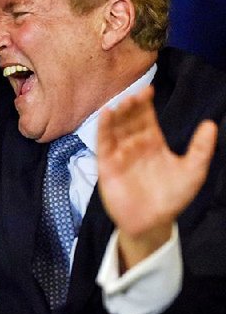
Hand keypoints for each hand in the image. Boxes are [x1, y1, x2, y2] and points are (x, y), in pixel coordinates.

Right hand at [98, 86, 216, 269]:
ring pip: (115, 128)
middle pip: (130, 119)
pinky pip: (103, 143)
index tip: (149, 90)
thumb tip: (210, 124)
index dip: (146, 103)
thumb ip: (201, 149)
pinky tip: (106, 114)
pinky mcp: (107, 165)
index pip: (147, 118)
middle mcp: (134, 145)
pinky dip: (103, 128)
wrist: (153, 222)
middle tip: (135, 94)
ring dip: (117, 114)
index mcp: (153, 142)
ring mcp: (119, 154)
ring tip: (122, 101)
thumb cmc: (172, 197)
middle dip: (131, 106)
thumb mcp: (193, 172)